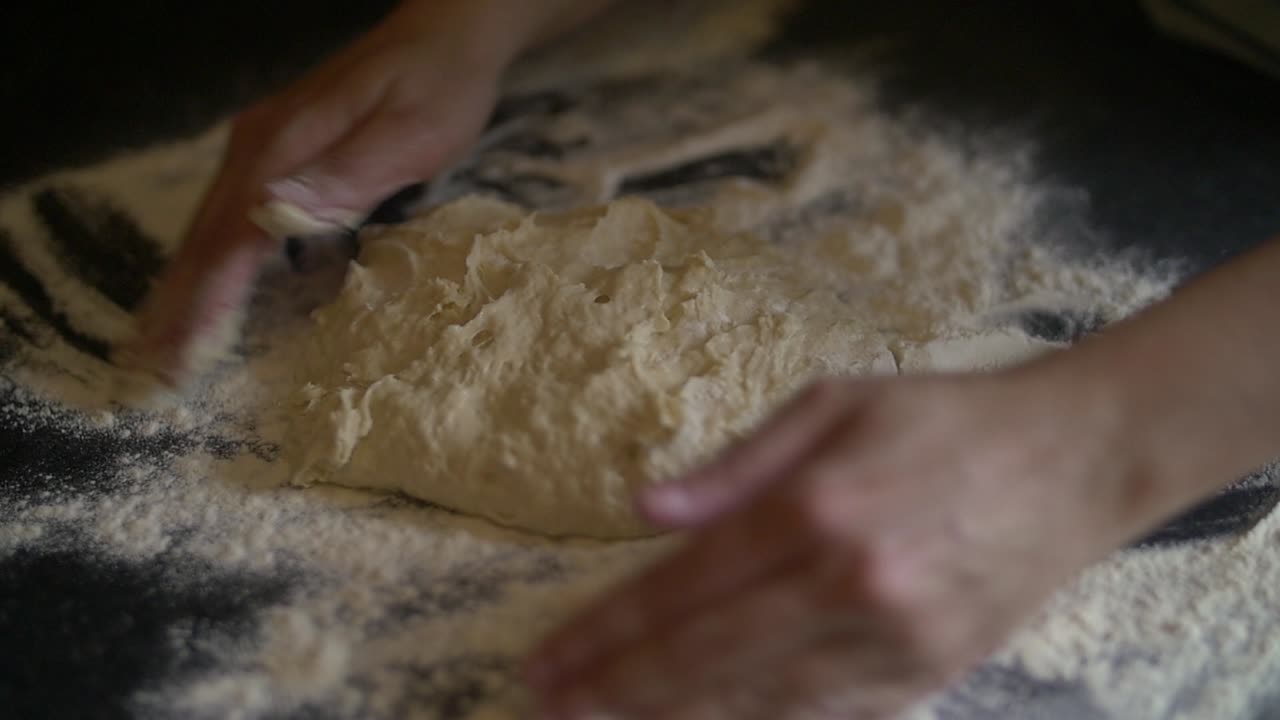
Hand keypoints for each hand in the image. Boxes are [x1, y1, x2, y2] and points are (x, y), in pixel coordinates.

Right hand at [122, 0, 521, 383]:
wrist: (443, 37)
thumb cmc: (438, 88)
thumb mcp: (409, 132)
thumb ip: (349, 173)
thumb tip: (277, 211)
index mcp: (284, 147)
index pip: (233, 238)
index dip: (208, 300)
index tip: (185, 353)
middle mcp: (258, 149)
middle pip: (205, 239)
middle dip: (178, 306)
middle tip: (154, 370)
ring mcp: (261, 150)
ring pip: (209, 231)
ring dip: (185, 290)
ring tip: (162, 347)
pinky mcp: (275, 156)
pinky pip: (230, 220)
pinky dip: (210, 265)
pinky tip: (203, 294)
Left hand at [525, 367, 1147, 718]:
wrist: (1073, 461)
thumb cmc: (943, 417)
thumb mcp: (833, 404)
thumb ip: (733, 466)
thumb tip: (642, 508)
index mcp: (814, 507)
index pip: (680, 587)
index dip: (605, 630)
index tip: (547, 659)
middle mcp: (846, 585)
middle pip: (702, 656)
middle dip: (615, 689)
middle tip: (547, 707)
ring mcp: (891, 642)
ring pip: (755, 700)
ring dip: (671, 718)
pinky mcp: (927, 676)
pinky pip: (821, 717)